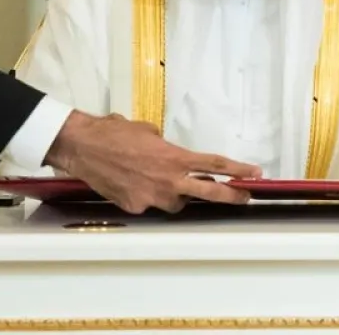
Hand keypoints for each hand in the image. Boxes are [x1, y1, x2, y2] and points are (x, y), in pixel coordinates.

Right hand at [44, 111, 260, 213]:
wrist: (84, 146)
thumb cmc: (116, 132)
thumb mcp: (150, 132)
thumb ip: (167, 147)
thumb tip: (170, 156)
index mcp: (175, 157)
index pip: (214, 164)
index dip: (237, 170)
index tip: (254, 174)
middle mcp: (168, 180)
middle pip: (208, 192)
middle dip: (230, 195)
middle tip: (244, 197)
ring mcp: (151, 196)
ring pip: (176, 203)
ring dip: (176, 196)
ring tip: (162, 182)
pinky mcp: (134, 206)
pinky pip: (149, 204)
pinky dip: (147, 196)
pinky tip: (134, 184)